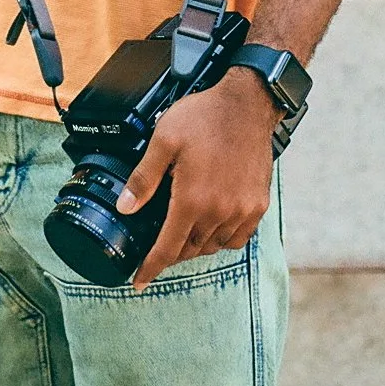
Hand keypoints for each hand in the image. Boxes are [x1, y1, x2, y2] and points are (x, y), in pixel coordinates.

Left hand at [115, 68, 276, 290]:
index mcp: (192, 199)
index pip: (167, 248)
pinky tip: (213, 225)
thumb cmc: (205, 117)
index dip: (151, 267)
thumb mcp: (164, 140)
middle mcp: (219, 211)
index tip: (138, 281)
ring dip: (196, 244)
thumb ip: (144, 178)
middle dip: (172, 251)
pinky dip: (223, 238)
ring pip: (214, 245)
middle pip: (190, 249)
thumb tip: (126, 207)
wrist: (247, 104)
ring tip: (184, 232)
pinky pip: (238, 237)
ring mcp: (242, 210)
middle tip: (159, 245)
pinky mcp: (258, 204)